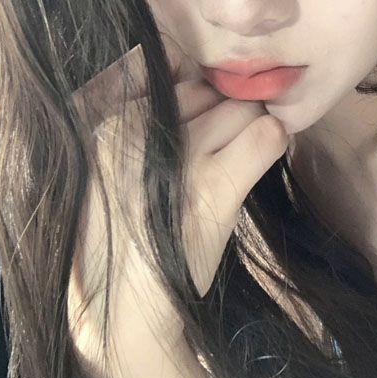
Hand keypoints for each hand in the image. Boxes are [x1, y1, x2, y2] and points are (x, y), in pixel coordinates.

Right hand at [67, 35, 287, 377]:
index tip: (197, 121)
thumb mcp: (106, 161)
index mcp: (108, 120)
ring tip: (232, 161)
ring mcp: (177, 159)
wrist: (118, 314)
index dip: (197, 95)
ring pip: (244, 106)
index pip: (176, 71)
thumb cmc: (114, 235)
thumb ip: (130, 109)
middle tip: (216, 147)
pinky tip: (254, 165)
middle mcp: (138, 129)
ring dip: (249, 128)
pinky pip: (267, 136)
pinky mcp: (213, 192)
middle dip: (224, 109)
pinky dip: (269, 144)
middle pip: (214, 88)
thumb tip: (175, 63)